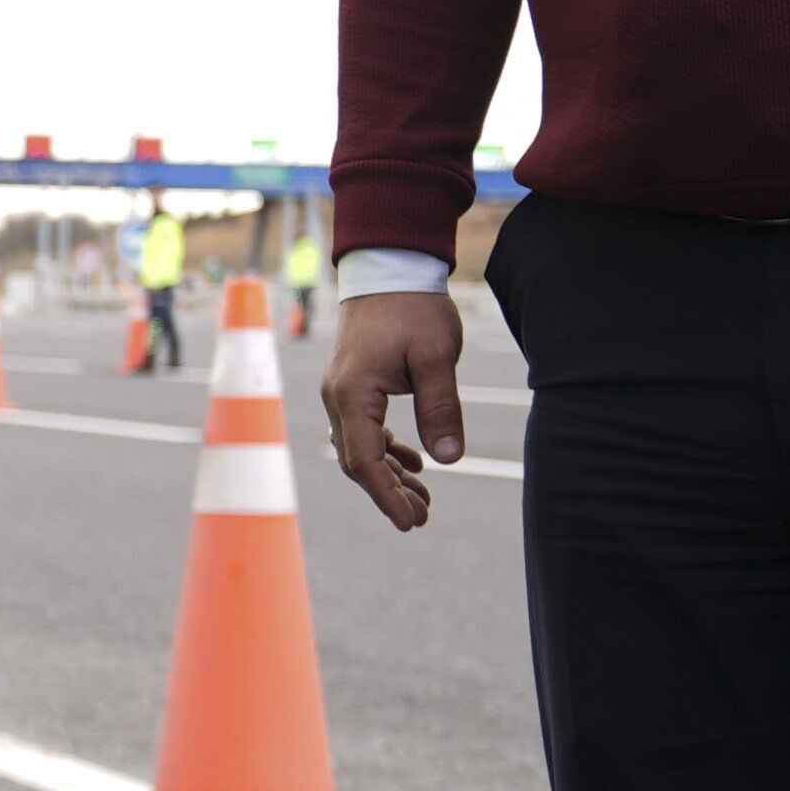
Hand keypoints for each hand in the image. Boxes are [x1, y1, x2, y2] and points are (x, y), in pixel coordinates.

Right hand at [322, 289, 466, 533]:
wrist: (389, 268)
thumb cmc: (413, 307)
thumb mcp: (436, 356)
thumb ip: (441, 408)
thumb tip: (450, 459)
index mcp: (354, 393)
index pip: (364, 459)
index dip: (387, 495)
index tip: (411, 522)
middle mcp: (339, 397)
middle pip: (357, 461)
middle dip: (389, 493)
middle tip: (424, 517)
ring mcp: (343, 392)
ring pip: (360, 449)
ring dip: (390, 475)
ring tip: (424, 498)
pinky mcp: (354, 386)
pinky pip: (363, 430)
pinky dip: (386, 451)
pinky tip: (414, 462)